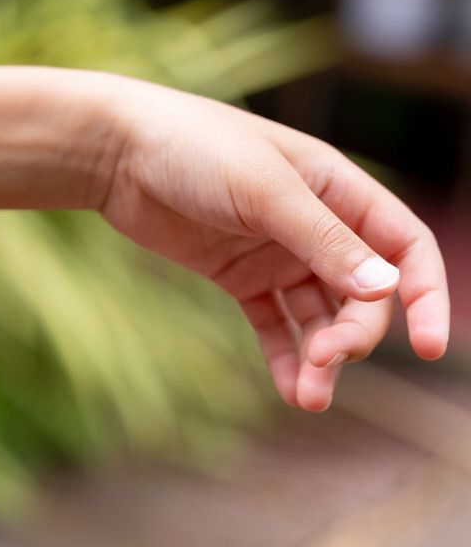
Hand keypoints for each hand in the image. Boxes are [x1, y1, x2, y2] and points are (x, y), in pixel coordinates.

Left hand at [100, 83, 448, 411]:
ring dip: (321, 357)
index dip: (425, 295)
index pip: (405, 247)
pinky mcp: (237, 275)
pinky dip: (284, 356)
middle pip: (362, 293)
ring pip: (318, 316)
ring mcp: (275, 253)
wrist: (117, 152)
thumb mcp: (264, 192)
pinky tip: (290, 391)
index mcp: (338, 189)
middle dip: (354, 333)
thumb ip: (323, 240)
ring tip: (308, 398)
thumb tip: (386, 288)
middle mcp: (316, 224)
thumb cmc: (195, 149)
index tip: (430, 345)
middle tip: (326, 360)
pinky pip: (272, 323)